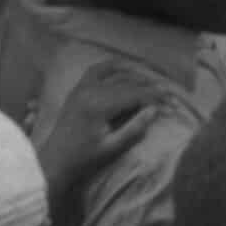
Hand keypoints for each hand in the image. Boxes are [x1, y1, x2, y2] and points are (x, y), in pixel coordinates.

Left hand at [36, 64, 160, 198]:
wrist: (55, 160)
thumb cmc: (84, 158)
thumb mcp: (112, 147)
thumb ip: (134, 128)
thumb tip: (154, 110)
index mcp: (99, 106)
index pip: (134, 94)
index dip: (154, 96)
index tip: (170, 99)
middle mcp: (90, 91)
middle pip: (127, 81)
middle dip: (149, 85)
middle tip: (167, 90)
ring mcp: (82, 87)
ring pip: (114, 72)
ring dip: (135, 73)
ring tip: (152, 77)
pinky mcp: (78, 89)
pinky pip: (97, 70)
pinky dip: (112, 65)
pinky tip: (125, 66)